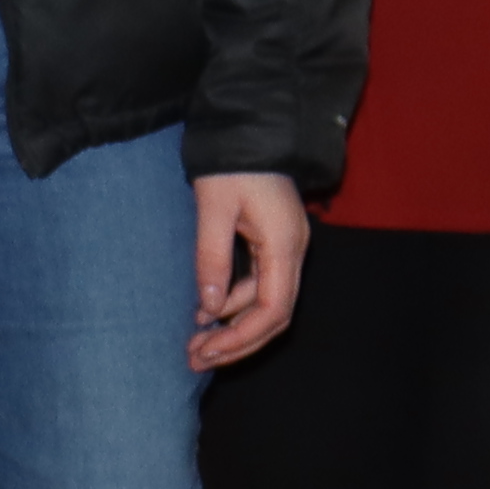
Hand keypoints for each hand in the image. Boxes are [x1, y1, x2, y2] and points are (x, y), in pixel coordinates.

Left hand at [188, 174, 304, 367]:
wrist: (250, 129)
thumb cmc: (232, 165)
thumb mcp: (213, 209)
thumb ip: (212, 259)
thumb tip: (209, 309)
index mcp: (284, 244)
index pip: (273, 309)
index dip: (241, 338)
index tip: (206, 351)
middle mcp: (293, 252)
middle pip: (275, 316)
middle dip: (238, 342)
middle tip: (196, 359)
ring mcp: (287, 249)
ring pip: (268, 305)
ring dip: (234, 327)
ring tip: (196, 342)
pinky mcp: (274, 244)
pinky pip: (260, 287)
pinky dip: (235, 305)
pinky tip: (206, 312)